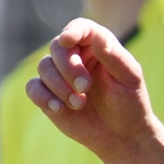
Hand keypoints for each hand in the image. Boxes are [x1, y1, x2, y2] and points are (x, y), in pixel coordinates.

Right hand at [24, 19, 156, 163]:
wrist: (122, 135)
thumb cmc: (130, 102)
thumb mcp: (129, 78)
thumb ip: (113, 56)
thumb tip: (96, 36)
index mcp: (97, 46)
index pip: (81, 28)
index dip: (73, 31)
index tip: (69, 40)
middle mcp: (76, 56)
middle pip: (57, 47)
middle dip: (68, 67)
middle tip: (85, 86)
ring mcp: (60, 75)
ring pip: (44, 67)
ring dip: (59, 85)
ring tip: (80, 104)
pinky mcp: (48, 95)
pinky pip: (33, 88)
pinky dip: (43, 96)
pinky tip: (59, 109)